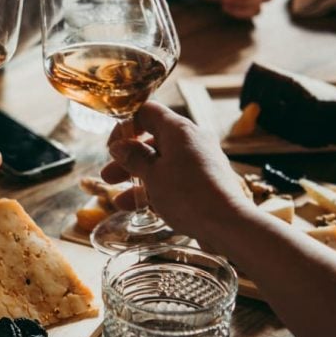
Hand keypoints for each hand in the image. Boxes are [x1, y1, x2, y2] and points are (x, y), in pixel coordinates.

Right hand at [101, 102, 256, 246]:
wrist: (228, 224)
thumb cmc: (188, 195)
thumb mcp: (153, 176)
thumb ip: (134, 158)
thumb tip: (119, 146)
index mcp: (179, 130)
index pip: (147, 112)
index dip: (126, 126)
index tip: (113, 147)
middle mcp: (192, 140)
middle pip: (153, 141)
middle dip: (128, 160)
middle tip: (108, 176)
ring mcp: (201, 161)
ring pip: (163, 163)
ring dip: (139, 179)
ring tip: (119, 200)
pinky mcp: (206, 181)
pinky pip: (176, 179)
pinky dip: (157, 190)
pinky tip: (140, 208)